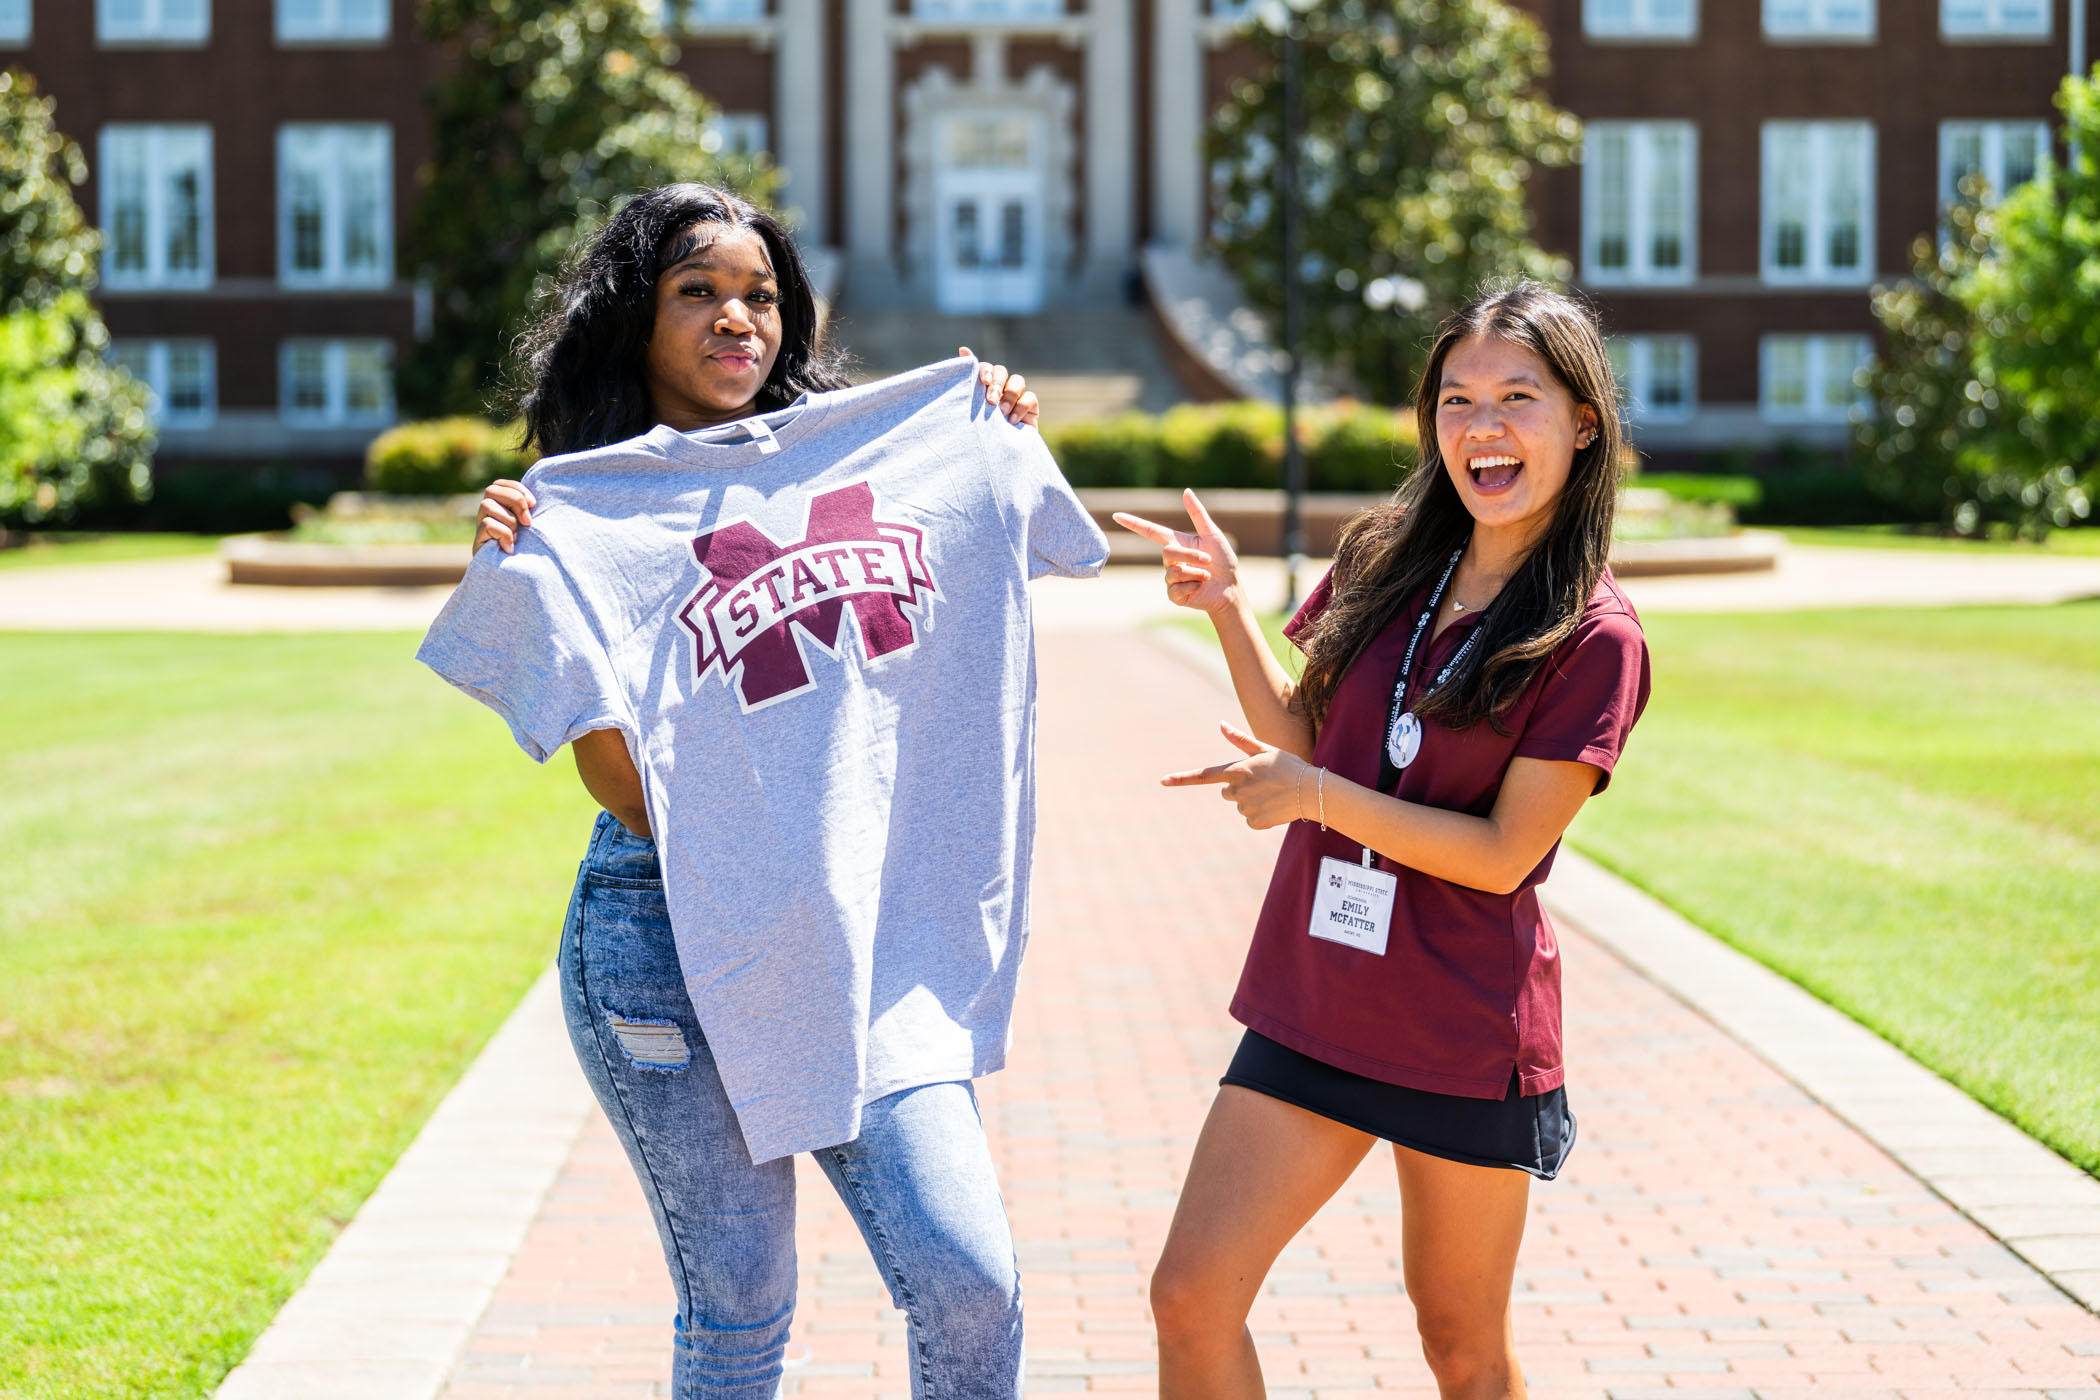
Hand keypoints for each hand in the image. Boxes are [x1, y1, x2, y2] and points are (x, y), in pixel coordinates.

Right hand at [473, 479, 535, 554]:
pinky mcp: (477, 541)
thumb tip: (536, 501)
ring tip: (516, 537)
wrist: (511, 578)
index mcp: (499, 505)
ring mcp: (479, 526)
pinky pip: (488, 524)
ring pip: (487, 506)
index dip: (517, 489)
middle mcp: (486, 513)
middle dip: (514, 501)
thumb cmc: (527, 550)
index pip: (501, 484)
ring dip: (509, 520)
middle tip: (528, 522)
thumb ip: (528, 512)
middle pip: (492, 490)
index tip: (534, 503)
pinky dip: (504, 534)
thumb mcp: (530, 528)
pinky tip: (510, 548)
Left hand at [959, 346, 1039, 426]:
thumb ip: (968, 380)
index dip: (985, 371)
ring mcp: (1017, 396)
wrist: (995, 457)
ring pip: (1018, 381)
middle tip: (990, 401)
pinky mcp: (1031, 407)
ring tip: (1001, 412)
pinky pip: (1030, 397)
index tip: (983, 381)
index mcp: (984, 386)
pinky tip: (1012, 420)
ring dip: (1009, 394)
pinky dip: (1021, 406)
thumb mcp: (971, 408)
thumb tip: (963, 348)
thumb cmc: (980, 433)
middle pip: (1002, 372)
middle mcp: (1000, 388)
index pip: (986, 368)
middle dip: (997, 383)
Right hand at [1111, 488, 1240, 614]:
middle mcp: (1171, 560)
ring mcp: (1171, 578)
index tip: (1117, 515)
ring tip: (1206, 576)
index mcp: (1177, 543)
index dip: (1134, 523)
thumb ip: (1197, 513)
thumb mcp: (1212, 534)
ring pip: (1173, 571)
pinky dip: (1192, 586)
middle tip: (1208, 561)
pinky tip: (1200, 587)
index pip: (1150, 531)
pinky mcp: (1174, 595)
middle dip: (1191, 556)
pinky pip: (1174, 588)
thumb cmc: (1223, 560)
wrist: (1230, 588)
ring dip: (1195, 572)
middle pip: (1168, 552)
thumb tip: (1186, 491)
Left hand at [1161, 721, 1310, 830]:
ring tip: (1273, 794)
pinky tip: (1275, 807)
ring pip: (1240, 806)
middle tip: (1262, 783)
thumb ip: (1240, 740)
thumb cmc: (1288, 766)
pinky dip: (1261, 815)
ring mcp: (1245, 807)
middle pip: (1226, 792)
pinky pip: (1251, 819)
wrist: (1312, 790)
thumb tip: (1220, 724)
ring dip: (1252, 801)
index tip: (1163, 781)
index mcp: (1236, 770)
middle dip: (1239, 788)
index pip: (1203, 775)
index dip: (1181, 778)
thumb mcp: (1264, 749)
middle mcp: (1237, 790)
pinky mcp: (1255, 822)